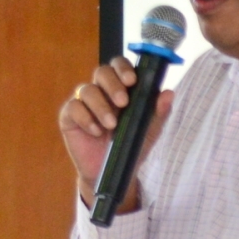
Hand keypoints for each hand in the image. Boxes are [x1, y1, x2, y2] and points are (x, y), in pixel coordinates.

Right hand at [58, 56, 173, 214]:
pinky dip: (86, 118)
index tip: (132, 80)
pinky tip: (96, 131)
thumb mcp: (149, 131)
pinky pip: (73, 108)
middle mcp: (101, 90)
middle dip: (113, 84)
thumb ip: (158, 112)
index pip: (119, 66)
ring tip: (112, 125)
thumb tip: (169, 93)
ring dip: (101, 106)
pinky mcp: (69, 116)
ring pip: (87, 89)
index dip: (123, 68)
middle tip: (123, 102)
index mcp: (121, 87)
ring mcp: (84, 102)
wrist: (116, 172)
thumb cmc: (132, 145)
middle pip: (102, 72)